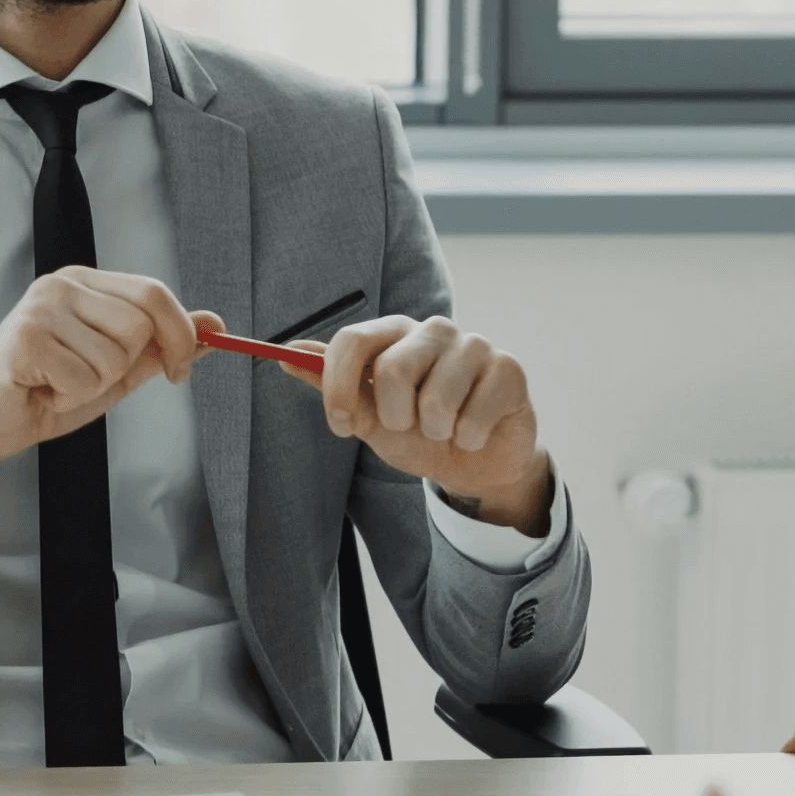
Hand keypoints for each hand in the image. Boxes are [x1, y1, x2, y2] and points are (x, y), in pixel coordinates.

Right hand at [0, 271, 211, 544]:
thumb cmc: (44, 394)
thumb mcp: (115, 371)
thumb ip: (160, 346)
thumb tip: (216, 325)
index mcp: (84, 283)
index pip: (155, 293)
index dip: (179, 335)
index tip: (178, 371)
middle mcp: (61, 285)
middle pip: (141, 324)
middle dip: (126, 368)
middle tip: (86, 381)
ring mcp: (41, 308)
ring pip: (116, 355)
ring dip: (94, 386)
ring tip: (57, 385)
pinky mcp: (25, 338)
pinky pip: (85, 379)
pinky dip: (68, 399)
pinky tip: (40, 391)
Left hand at [298, 315, 552, 531]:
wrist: (474, 464)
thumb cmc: (418, 434)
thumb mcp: (370, 417)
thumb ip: (334, 387)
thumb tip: (286, 355)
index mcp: (393, 334)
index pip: (353, 340)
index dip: (339, 385)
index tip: (342, 425)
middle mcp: (433, 330)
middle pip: (392, 368)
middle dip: (394, 418)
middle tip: (409, 427)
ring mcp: (474, 345)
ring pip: (437, 399)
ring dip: (435, 433)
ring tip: (444, 431)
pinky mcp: (508, 368)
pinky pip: (474, 416)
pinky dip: (468, 439)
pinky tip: (474, 433)